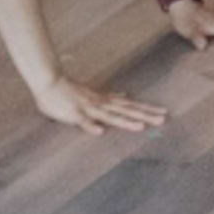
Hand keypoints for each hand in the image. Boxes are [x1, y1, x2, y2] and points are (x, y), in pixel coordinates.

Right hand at [33, 76, 166, 135]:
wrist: (50, 81)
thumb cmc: (70, 90)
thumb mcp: (94, 93)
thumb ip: (110, 97)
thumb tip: (126, 95)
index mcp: (106, 101)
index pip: (130, 106)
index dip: (147, 109)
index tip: (163, 112)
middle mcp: (101, 104)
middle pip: (127, 110)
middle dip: (145, 115)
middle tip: (163, 119)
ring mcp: (89, 109)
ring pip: (110, 116)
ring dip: (125, 121)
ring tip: (140, 127)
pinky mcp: (74, 114)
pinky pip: (83, 121)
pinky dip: (92, 126)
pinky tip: (100, 132)